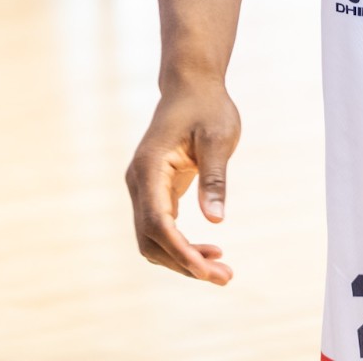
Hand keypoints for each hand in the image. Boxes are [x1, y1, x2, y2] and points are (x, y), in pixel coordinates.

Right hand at [126, 79, 240, 283]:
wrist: (191, 85)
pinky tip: (209, 252)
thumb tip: (216, 221)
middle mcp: (139, 181)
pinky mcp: (154, 191)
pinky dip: (181, 245)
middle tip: (224, 277)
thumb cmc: (207, 106)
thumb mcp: (218, 137)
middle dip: (184, 263)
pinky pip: (161, 228)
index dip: (180, 251)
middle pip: (151, 239)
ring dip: (182, 259)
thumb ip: (214, 177)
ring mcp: (143, 187)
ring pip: (153, 239)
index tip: (207, 270)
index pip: (158, 222)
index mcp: (150, 167)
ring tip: (220, 270)